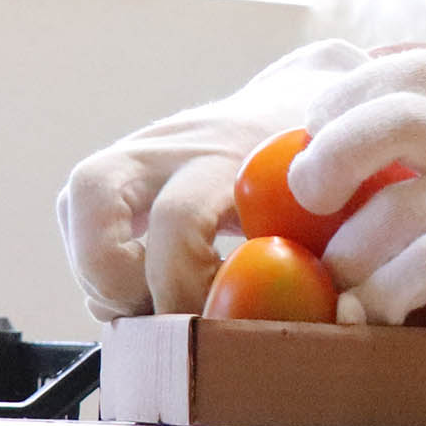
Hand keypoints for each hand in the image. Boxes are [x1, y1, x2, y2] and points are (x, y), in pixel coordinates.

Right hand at [55, 39, 369, 320]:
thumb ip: (338, 265)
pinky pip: (79, 211)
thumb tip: (334, 322)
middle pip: (95, 189)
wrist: (310, 102)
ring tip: (144, 308)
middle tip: (155, 317)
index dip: (180, 286)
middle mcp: (178, 143)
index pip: (176, 218)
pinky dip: (99, 262)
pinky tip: (141, 290)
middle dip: (110, 275)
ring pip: (77, 200)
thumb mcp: (347, 211)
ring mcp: (144, 147)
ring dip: (96, 272)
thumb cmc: (332, 173)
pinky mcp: (124, 165)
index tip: (209, 324)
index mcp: (238, 155)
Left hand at [290, 51, 425, 409]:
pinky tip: (379, 315)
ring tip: (348, 289)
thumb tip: (323, 171)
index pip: (410, 69)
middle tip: (311, 200)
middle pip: (391, 120)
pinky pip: (412, 273)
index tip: (315, 133)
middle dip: (328, 157)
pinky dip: (380, 300)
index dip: (347, 95)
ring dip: (349, 262)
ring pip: (386, 217)